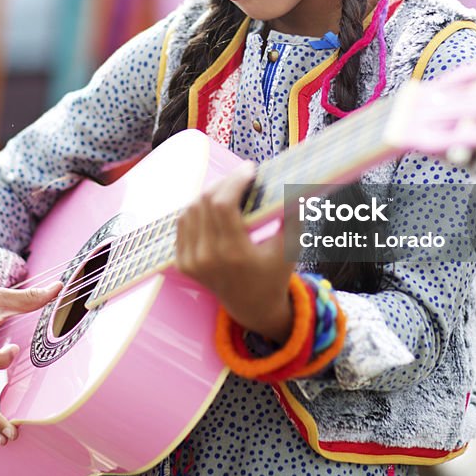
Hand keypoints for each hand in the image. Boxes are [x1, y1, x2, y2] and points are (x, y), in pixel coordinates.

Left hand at [175, 162, 294, 342]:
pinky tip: (214, 205)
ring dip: (210, 192)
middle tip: (242, 175)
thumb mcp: (290, 247)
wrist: (252, 307)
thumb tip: (293, 181)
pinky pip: (184, 222)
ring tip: (230, 188)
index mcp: (234, 254)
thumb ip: (293, 213)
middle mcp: (208, 258)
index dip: (235, 180)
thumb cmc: (274, 274)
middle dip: (225, 182)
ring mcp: (192, 261)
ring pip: (191, 208)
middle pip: (206, 201)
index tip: (250, 168)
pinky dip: (198, 208)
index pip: (223, 204)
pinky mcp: (182, 262)